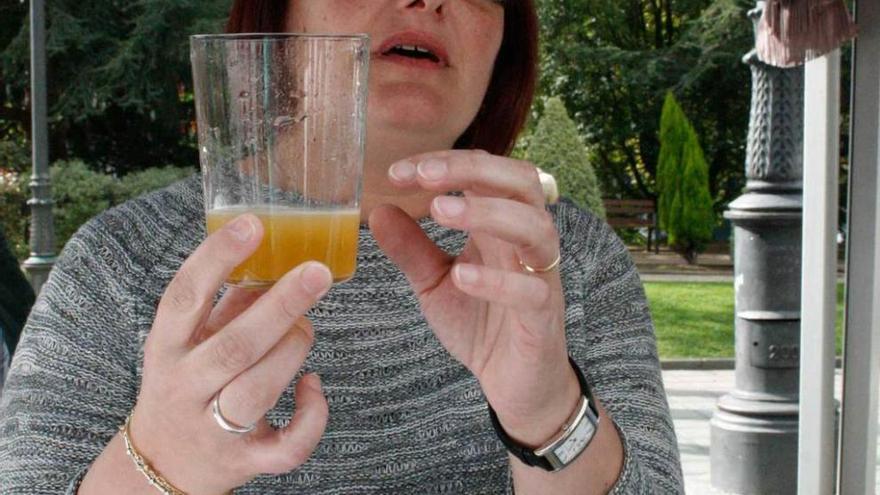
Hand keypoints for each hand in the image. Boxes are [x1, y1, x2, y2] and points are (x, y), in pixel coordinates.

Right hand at [126, 215, 330, 493]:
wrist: (162, 463)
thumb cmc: (186, 383)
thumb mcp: (188, 341)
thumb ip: (227, 304)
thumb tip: (276, 262)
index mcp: (166, 348)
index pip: (184, 296)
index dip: (216, 257)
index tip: (254, 224)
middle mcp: (185, 387)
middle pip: (234, 346)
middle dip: (280, 307)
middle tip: (317, 272)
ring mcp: (213, 429)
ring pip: (258, 392)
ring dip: (292, 352)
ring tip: (306, 327)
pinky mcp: (244, 462)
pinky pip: (287, 446)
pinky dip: (311, 416)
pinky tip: (314, 387)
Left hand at [370, 150, 580, 447]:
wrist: (517, 384)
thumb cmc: (482, 325)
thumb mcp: (435, 283)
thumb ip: (412, 248)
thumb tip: (378, 211)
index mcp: (500, 226)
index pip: (483, 173)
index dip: (443, 162)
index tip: (396, 172)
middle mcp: (525, 242)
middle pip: (519, 182)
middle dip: (472, 169)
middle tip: (424, 175)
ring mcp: (539, 276)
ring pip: (533, 227)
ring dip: (487, 212)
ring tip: (439, 211)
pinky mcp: (543, 317)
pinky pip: (531, 290)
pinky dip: (498, 281)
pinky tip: (461, 275)